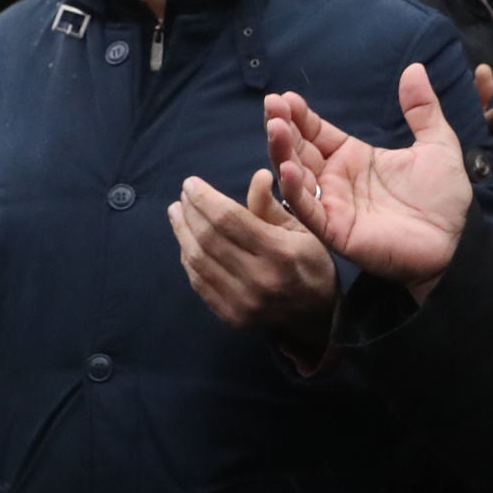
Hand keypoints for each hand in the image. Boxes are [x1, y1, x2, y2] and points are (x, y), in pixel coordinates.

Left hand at [171, 168, 338, 361]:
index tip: (190, 183)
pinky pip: (199, 283)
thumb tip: (258, 176)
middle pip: (208, 238)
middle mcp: (259, 279)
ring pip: (198, 261)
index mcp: (280, 252)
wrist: (316, 314)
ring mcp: (242, 302)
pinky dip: (188, 259)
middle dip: (190, 212)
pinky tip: (186, 241)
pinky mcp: (230, 316)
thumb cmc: (310, 262)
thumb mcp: (302, 228)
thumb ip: (272, 206)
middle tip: (183, 195)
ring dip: (182, 233)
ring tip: (177, 213)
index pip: (229, 219)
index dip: (204, 198)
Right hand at [265, 63, 473, 298]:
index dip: (300, 116)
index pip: (317, 133)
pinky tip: (288, 168)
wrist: (456, 241)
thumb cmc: (444, 199)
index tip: (287, 96)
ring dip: (282, 153)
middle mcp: (337, 180)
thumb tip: (415, 68)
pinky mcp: (336, 230)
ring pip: (297, 177)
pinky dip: (295, 190)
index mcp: (355, 158)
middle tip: (272, 106)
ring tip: (275, 128)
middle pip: (299, 151)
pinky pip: (308, 210)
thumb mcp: (436, 145)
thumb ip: (422, 109)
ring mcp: (334, 205)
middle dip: (282, 128)